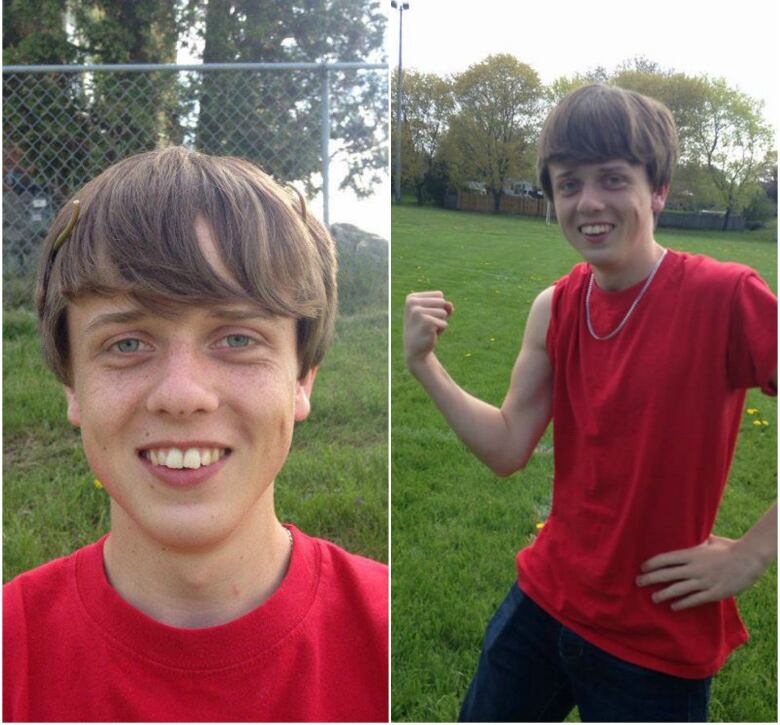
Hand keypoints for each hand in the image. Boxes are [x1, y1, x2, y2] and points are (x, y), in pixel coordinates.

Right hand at [404, 291, 453, 369]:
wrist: (416, 350)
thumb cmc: (425, 329)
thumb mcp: (434, 313)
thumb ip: (444, 305)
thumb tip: (449, 305)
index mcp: (412, 298)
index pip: (439, 295)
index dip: (437, 307)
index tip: (426, 317)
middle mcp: (413, 303)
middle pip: (442, 302)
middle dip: (439, 315)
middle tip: (427, 324)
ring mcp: (418, 313)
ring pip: (444, 313)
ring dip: (440, 323)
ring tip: (429, 329)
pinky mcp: (426, 323)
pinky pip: (444, 323)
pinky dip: (441, 330)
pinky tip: (430, 334)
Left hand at [636, 535, 765, 610]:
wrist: (750, 558)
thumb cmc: (731, 547)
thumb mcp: (712, 540)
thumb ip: (699, 541)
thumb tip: (694, 536)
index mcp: (692, 553)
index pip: (666, 559)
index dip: (652, 564)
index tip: (642, 568)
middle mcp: (694, 568)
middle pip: (667, 574)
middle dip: (650, 579)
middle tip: (638, 582)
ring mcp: (703, 581)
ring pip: (678, 589)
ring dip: (663, 594)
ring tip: (653, 598)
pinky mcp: (714, 593)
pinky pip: (694, 600)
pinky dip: (682, 603)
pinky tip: (673, 606)